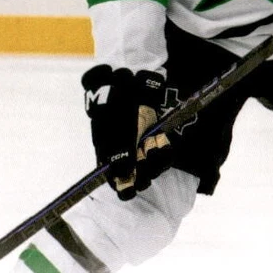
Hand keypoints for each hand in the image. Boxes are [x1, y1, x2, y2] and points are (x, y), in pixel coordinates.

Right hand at [82, 65, 171, 199]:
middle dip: (145, 169)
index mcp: (108, 157)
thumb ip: (119, 155)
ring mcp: (140, 149)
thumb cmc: (115, 107)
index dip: (125, 187)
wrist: (127, 84)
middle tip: (144, 152)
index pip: (117, 183)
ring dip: (156, 158)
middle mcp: (125, 157)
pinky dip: (165, 149)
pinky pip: (164, 155)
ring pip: (153, 168)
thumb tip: (122, 179)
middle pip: (138, 178)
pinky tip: (159, 138)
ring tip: (152, 142)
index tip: (133, 187)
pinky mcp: (153, 139)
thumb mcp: (114, 131)